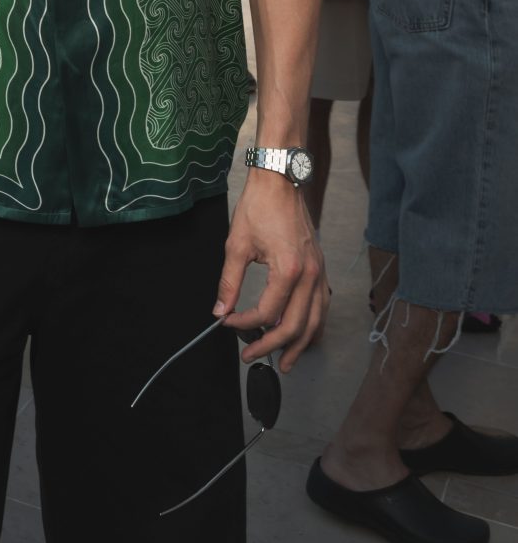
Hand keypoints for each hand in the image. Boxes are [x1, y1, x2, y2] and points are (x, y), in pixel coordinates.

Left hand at [214, 173, 327, 369]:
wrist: (280, 180)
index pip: (267, 312)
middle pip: (295, 325)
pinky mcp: (320, 267)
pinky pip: (322, 305)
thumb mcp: (237, 244)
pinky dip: (313, 324)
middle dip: (272, 345)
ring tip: (285, 362)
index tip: (228, 323)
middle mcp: (310, 274)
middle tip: (251, 356)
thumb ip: (229, 281)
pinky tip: (303, 334)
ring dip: (300, 344)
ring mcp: (319, 271)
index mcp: (289, 270)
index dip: (245, 324)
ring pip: (315, 321)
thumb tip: (220, 310)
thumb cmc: (259, 206)